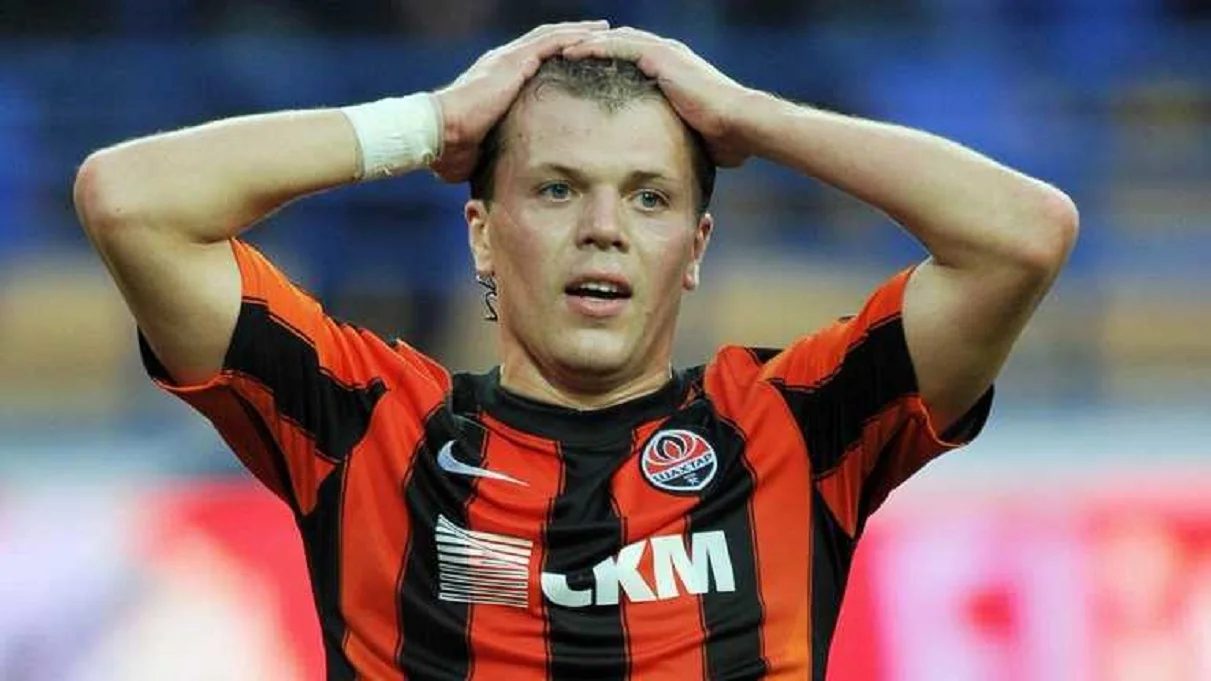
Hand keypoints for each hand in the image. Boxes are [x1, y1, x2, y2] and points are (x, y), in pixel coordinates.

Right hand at [432, 20, 608, 182]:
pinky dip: (573, 37)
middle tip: (599, 36)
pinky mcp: (513, 62)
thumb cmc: (454, 149)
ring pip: (551, 37)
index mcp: (497, 81)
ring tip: (605, 30)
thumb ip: (495, 151)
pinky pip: (550, 42)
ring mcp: (508, 60)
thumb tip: (501, 176)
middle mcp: (503, 64)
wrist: (441, 134)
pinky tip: (594, 35)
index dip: (555, 57)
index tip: (577, 58)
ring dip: (579, 33)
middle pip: (545, 43)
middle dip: (572, 39)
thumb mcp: (482, 149)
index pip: (532, 62)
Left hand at [561, 27, 754, 166]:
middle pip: (619, 43)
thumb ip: (675, 137)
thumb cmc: (724, 138)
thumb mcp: (691, 134)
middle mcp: (668, 55)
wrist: (740, 126)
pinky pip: (620, 46)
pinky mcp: (662, 57)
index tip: (581, 69)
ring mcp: (665, 53)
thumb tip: (667, 162)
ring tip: (560, 49)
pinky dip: (597, 46)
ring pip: (615, 39)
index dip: (606, 60)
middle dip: (592, 46)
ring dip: (587, 42)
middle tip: (563, 54)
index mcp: (673, 70)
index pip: (632, 57)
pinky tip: (575, 51)